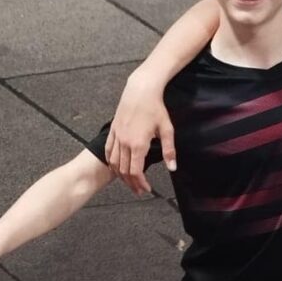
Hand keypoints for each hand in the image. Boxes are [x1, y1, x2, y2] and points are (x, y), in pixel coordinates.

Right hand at [105, 70, 175, 196]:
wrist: (140, 90)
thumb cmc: (155, 108)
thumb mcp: (167, 130)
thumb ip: (169, 151)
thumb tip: (172, 168)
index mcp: (138, 144)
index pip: (136, 172)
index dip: (140, 184)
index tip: (146, 189)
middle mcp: (125, 143)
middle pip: (124, 171)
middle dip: (131, 183)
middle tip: (139, 190)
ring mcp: (117, 137)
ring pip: (114, 163)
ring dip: (121, 176)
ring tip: (129, 182)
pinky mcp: (113, 131)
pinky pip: (109, 151)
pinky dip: (111, 162)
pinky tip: (115, 167)